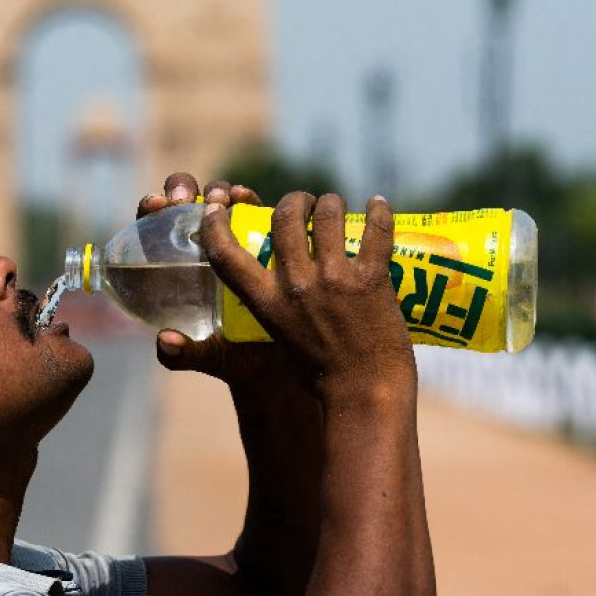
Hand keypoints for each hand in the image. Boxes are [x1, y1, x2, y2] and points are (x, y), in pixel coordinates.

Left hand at [138, 173, 294, 388]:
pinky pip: (253, 210)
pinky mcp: (263, 237)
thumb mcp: (212, 357)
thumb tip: (165, 340)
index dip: (149, 211)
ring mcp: (233, 239)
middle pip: (182, 205)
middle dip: (181, 190)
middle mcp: (201, 248)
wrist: (285, 361)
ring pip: (217, 201)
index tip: (154, 206)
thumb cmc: (239, 358)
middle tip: (184, 200)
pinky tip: (246, 198)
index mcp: (177, 270)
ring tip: (222, 198)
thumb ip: (184, 355)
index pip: (153, 231)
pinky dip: (247, 198)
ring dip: (216, 191)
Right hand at [199, 191, 415, 403]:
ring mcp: (335, 279)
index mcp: (267, 302)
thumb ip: (271, 303)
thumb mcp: (277, 336)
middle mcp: (296, 286)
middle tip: (305, 203)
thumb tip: (270, 278)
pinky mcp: (371, 279)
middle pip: (284, 216)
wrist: (365, 394)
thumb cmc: (320, 375)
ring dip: (332, 202)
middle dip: (294, 201)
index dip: (215, 225)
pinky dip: (379, 212)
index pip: (226, 254)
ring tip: (336, 206)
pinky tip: (378, 205)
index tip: (218, 208)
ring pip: (329, 213)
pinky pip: (375, 230)